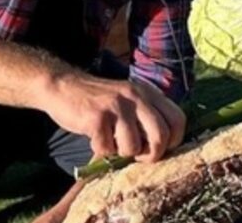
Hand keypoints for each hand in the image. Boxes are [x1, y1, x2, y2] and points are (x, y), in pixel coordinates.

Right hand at [43, 73, 185, 162]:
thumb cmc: (99, 101)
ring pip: (133, 146)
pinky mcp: (96, 116)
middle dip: (150, 154)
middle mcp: (136, 96)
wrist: (63, 86)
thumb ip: (147, 116)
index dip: (172, 141)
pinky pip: (107, 148)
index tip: (155, 147)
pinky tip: (95, 137)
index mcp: (148, 92)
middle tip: (136, 154)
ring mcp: (116, 105)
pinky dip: (100, 150)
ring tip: (111, 141)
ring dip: (121, 153)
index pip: (178, 120)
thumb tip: (164, 147)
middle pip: (161, 136)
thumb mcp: (129, 100)